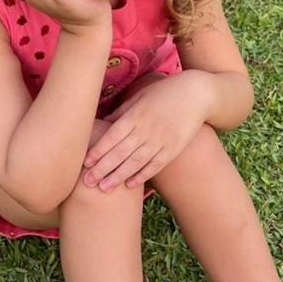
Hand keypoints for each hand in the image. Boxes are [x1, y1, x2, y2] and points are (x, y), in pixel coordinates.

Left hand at [81, 74, 207, 189]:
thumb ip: (122, 112)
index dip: (98, 150)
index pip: (112, 136)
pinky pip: (155, 165)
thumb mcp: (141, 96)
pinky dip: (142, 175)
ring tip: (104, 189)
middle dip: (103, 168)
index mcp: (136, 115)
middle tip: (87, 182)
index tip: (84, 163)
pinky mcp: (173, 148)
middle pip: (121, 152)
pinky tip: (130, 185)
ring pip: (136, 162)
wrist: (198, 94)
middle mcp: (147, 129)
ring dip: (119, 176)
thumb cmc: (164, 92)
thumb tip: (102, 124)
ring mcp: (161, 140)